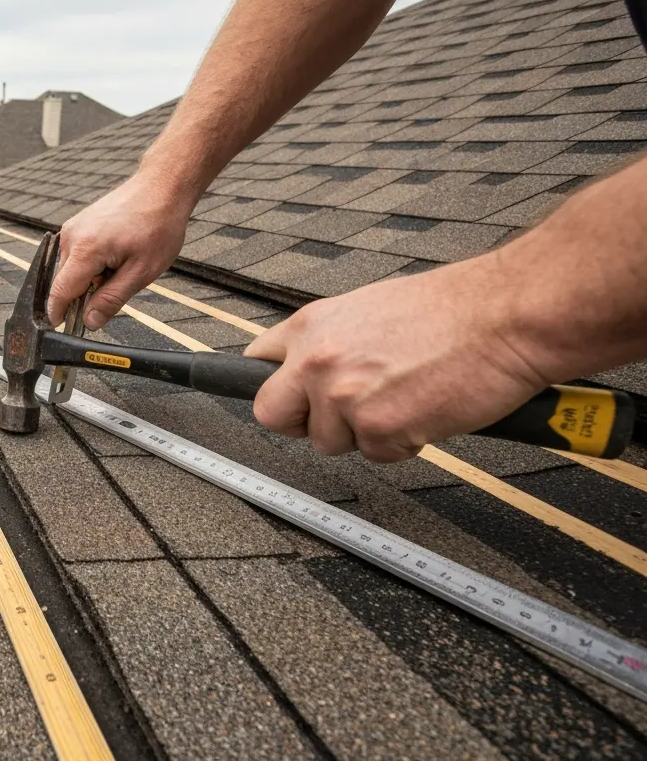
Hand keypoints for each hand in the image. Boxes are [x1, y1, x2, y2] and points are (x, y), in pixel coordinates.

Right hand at [48, 173, 193, 327]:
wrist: (162, 188)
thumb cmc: (157, 225)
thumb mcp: (141, 272)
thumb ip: (111, 299)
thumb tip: (90, 322)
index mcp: (85, 250)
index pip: (60, 292)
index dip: (59, 314)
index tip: (60, 330)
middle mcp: (72, 237)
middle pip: (65, 282)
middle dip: (84, 295)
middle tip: (117, 288)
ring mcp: (73, 228)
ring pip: (72, 270)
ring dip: (91, 278)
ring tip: (121, 266)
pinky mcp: (78, 224)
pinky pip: (77, 255)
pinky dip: (92, 264)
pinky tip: (116, 255)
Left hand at [242, 261, 550, 462]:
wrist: (505, 315)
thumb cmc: (453, 309)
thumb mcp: (370, 308)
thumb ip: (332, 340)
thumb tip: (310, 366)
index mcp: (310, 326)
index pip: (257, 363)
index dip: (276, 385)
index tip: (284, 396)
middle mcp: (315, 361)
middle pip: (271, 414)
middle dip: (302, 422)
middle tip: (343, 416)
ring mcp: (342, 398)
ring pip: (330, 442)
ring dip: (365, 433)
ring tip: (407, 399)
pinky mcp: (377, 429)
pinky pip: (377, 455)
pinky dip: (404, 443)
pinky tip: (428, 410)